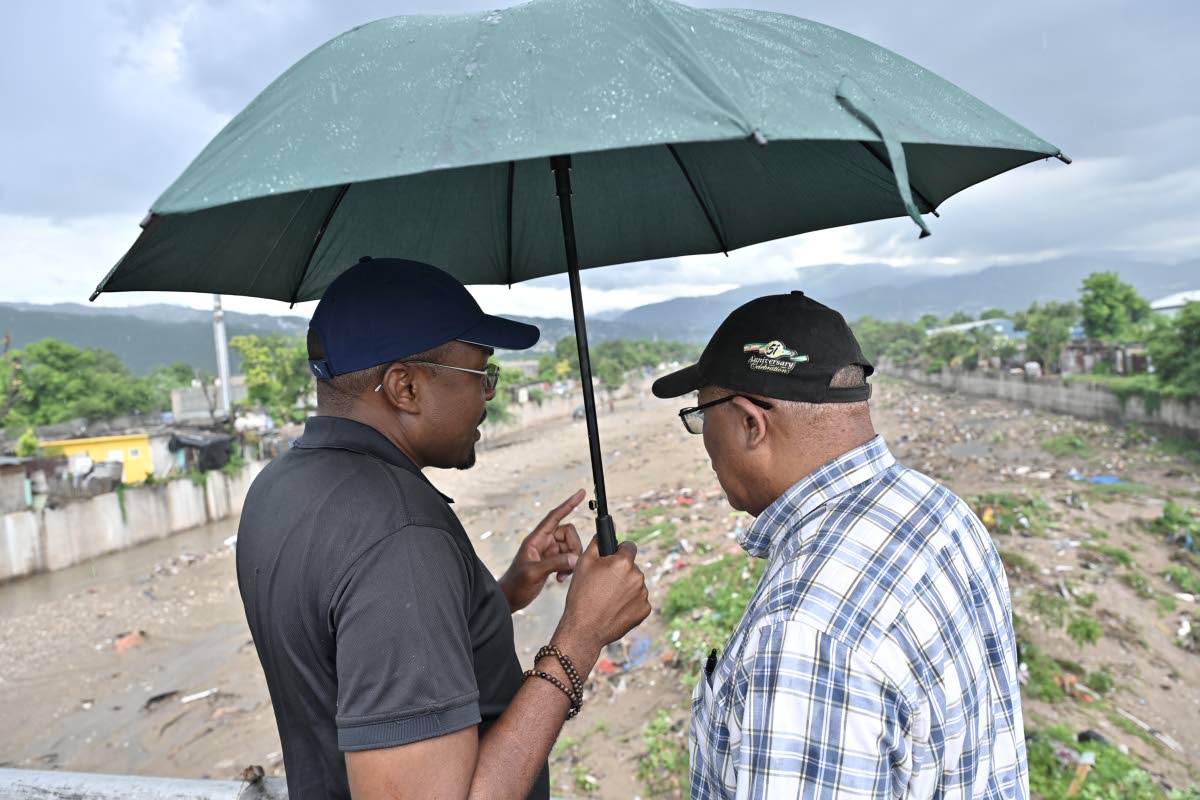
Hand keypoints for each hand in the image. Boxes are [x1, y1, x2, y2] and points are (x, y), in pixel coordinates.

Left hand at [498, 489, 585, 612]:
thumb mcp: (533, 573)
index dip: (568, 504)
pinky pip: (568, 558)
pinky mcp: (551, 562)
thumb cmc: (515, 584)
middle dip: (573, 547)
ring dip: (571, 560)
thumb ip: (554, 564)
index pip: (554, 516)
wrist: (510, 598)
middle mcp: (543, 542)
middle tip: (569, 564)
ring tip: (562, 575)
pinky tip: (560, 578)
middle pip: (568, 533)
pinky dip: (568, 567)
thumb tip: (575, 558)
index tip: (581, 493)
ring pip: (570, 546)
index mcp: (536, 539)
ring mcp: (548, 552)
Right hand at [553, 537, 650, 664]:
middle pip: (631, 567)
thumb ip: (598, 542)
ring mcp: (643, 594)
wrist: (584, 629)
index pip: (629, 547)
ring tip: (607, 598)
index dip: (619, 552)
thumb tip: (606, 528)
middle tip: (603, 584)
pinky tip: (614, 608)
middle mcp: (637, 576)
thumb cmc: (581, 595)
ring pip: (635, 584)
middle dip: (620, 572)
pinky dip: (629, 603)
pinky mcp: (644, 610)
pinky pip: (639, 600)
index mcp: (624, 562)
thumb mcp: (583, 563)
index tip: (612, 560)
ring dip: (625, 588)